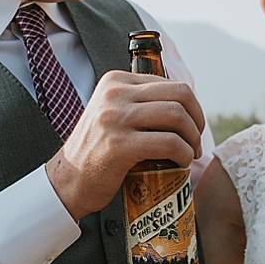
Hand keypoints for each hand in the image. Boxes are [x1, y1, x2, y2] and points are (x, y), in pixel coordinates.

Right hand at [46, 70, 205, 219]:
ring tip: (191, 153)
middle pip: (180, 95)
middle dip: (197, 120)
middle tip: (196, 141)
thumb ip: (138, 104)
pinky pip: (169, 142)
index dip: (191, 107)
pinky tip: (182, 162)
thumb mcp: (112, 115)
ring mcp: (115, 118)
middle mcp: (114, 94)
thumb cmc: (97, 152)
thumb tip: (182, 105)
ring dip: (193, 138)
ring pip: (177, 116)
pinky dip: (184, 153)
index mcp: (115, 81)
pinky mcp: (119, 145)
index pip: (170, 84)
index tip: (192, 128)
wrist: (67, 182)